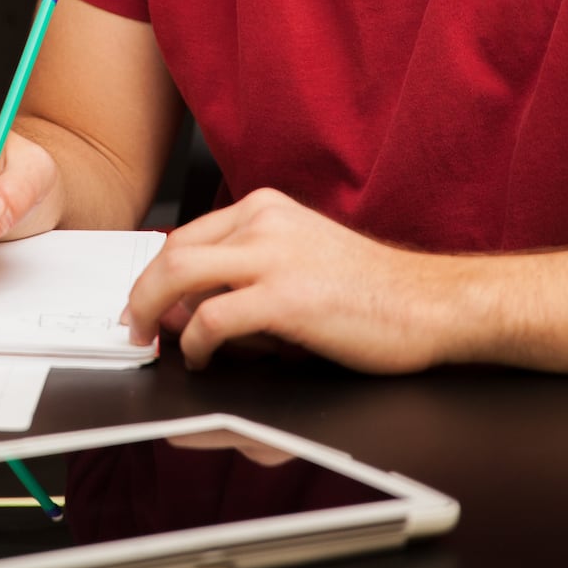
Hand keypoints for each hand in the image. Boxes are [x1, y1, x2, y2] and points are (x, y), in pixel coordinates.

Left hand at [124, 187, 451, 372]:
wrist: (432, 304)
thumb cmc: (373, 291)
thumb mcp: (301, 257)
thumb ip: (249, 267)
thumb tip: (191, 304)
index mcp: (267, 207)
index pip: (187, 236)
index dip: (156, 274)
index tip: (145, 303)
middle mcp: (265, 221)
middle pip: (172, 252)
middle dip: (143, 294)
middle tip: (135, 328)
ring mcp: (275, 256)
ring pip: (179, 276)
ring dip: (155, 314)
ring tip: (158, 343)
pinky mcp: (286, 298)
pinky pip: (213, 319)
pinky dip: (197, 344)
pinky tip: (205, 360)